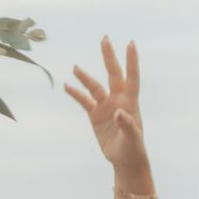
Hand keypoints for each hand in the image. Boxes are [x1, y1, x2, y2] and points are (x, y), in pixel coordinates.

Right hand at [64, 36, 146, 174]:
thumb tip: (118, 113)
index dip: (131, 61)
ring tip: (75, 67)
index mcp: (130, 102)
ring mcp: (106, 106)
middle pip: (113, 73)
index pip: (131, 77)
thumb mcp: (132, 138)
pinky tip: (66, 86)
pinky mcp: (95, 114)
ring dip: (85, 77)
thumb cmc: (132, 148)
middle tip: (104, 39)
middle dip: (109, 56)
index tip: (130, 43)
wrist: (124, 159)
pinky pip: (83, 101)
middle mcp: (118, 99)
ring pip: (94, 87)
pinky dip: (75, 94)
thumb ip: (127, 124)